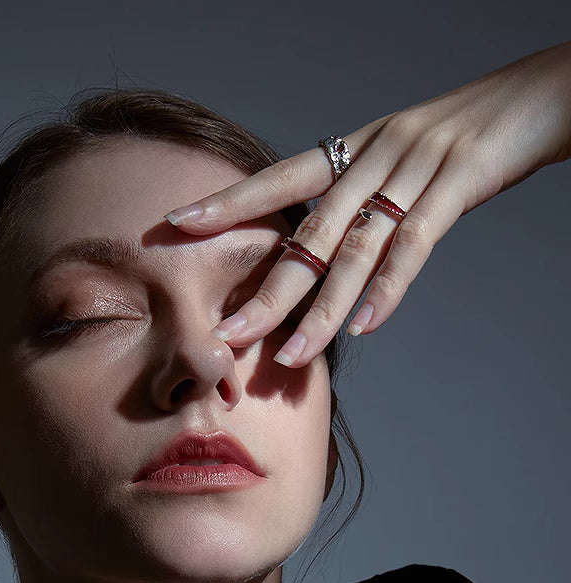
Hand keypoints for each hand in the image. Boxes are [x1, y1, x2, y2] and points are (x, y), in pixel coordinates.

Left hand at [165, 41, 570, 367]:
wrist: (535, 96)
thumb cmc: (462, 135)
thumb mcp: (397, 160)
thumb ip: (360, 202)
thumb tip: (325, 252)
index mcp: (353, 150)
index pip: (278, 180)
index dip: (229, 203)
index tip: (179, 225)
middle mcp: (372, 157)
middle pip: (309, 233)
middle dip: (267, 289)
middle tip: (228, 334)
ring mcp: (414, 169)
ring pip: (356, 249)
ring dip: (322, 309)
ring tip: (293, 355)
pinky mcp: (458, 182)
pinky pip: (415, 244)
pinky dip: (388, 289)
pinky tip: (364, 328)